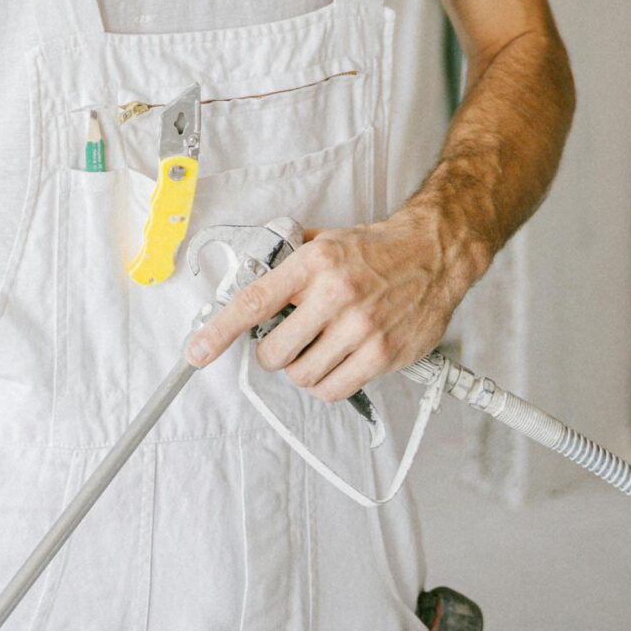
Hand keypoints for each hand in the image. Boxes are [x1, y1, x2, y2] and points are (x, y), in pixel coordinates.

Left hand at [184, 208, 482, 401]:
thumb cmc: (376, 250)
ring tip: (315, 351)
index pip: (254, 302)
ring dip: (300, 370)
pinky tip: (334, 364)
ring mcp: (360, 328)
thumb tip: (250, 279)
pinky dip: (325, 384)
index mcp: (313, 264)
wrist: (433, 254)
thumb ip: (288, 261)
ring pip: (303, 376)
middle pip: (274, 352)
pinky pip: (334, 389)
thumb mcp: (326, 241)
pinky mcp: (382, 354)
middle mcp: (335, 295)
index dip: (219, 331)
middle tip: (283, 345)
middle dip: (271, 354)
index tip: (197, 352)